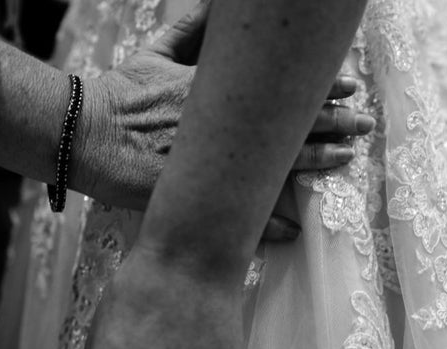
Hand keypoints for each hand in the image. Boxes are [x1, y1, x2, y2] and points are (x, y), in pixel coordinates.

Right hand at [71, 1, 372, 238]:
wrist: (83, 134)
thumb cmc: (119, 93)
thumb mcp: (154, 52)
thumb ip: (190, 30)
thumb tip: (217, 5)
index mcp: (213, 91)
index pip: (277, 89)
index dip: (315, 89)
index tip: (346, 88)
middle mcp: (219, 126)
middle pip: (286, 124)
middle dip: (331, 123)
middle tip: (363, 124)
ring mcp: (209, 163)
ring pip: (274, 164)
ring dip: (314, 163)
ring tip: (346, 160)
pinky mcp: (192, 196)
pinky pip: (238, 216)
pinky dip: (268, 224)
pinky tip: (296, 228)